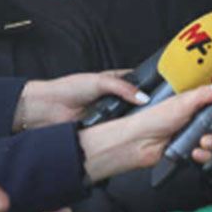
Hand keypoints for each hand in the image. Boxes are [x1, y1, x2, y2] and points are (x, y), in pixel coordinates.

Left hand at [16, 71, 146, 129]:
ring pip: (129, 116)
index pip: (139, 81)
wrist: (49, 109)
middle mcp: (115, 97)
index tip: (162, 92)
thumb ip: (123, 88)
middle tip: (153, 109)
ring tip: (140, 120)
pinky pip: (119, 129)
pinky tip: (124, 130)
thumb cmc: (69, 89)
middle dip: (143, 105)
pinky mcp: (105, 127)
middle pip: (137, 101)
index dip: (150, 85)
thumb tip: (143, 97)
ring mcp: (111, 112)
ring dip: (131, 119)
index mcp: (116, 81)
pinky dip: (121, 130)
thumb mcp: (100, 82)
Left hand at [76, 82, 211, 182]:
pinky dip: (204, 155)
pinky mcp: (195, 150)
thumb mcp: (181, 102)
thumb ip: (204, 94)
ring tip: (203, 141)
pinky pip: (210, 155)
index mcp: (201, 103)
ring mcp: (199, 134)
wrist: (139, 143)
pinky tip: (195, 152)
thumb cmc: (153, 119)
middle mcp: (202, 118)